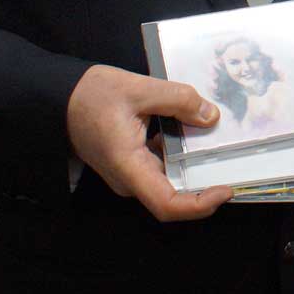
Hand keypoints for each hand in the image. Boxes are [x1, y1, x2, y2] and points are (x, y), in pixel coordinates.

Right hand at [65, 64, 231, 220]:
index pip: (167, 204)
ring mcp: (130, 174)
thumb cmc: (91, 94)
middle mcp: (129, 180)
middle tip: (234, 163)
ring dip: (195, 167)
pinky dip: (182, 155)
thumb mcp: (139, 88)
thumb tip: (210, 116)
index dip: (200, 205)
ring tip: (220, 143)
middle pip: (174, 195)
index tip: (226, 190)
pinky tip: (195, 132)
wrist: (60, 97)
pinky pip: (162, 167)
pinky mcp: (132, 164)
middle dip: (205, 183)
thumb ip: (178, 100)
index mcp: (128, 166)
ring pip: (170, 180)